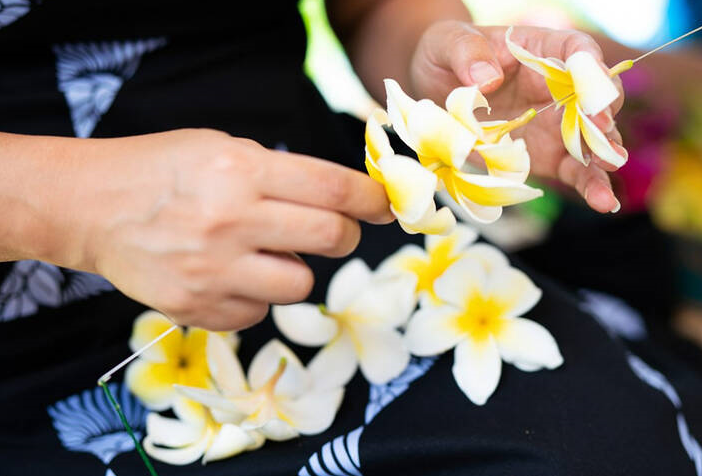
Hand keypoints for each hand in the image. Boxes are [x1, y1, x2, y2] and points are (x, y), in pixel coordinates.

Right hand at [59, 129, 392, 330]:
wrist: (92, 208)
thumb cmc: (164, 170)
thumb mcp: (222, 149)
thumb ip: (280, 174)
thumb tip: (343, 201)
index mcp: (242, 171)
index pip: (334, 189)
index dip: (372, 199)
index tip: (385, 206)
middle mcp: (231, 221)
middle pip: (331, 237)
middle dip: (346, 235)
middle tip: (335, 231)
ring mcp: (213, 271)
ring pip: (302, 284)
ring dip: (296, 268)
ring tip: (263, 252)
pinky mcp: (197, 308)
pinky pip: (260, 310)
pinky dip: (256, 294)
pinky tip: (228, 274)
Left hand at [410, 21, 625, 212]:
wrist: (435, 89)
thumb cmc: (447, 56)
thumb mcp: (448, 43)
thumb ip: (467, 53)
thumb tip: (487, 78)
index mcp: (543, 50)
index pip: (579, 53)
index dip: (592, 70)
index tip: (593, 90)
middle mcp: (560, 88)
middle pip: (596, 100)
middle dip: (602, 117)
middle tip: (601, 132)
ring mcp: (557, 124)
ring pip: (593, 140)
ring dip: (604, 159)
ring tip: (608, 178)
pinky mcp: (548, 155)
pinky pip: (574, 170)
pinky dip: (589, 185)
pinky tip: (603, 201)